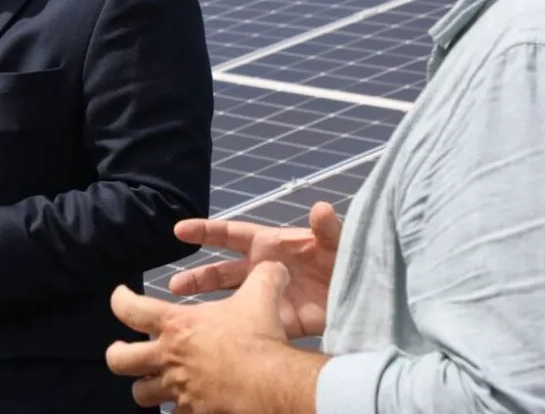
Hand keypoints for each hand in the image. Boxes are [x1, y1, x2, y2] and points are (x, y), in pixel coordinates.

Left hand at [107, 261, 324, 411]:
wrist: (272, 385)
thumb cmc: (258, 338)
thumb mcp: (261, 296)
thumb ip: (264, 276)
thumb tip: (274, 265)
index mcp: (176, 325)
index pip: (128, 309)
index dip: (119, 300)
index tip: (121, 295)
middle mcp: (168, 358)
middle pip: (119, 360)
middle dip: (117, 354)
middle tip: (123, 349)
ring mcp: (178, 390)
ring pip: (141, 394)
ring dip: (146, 387)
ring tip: (153, 381)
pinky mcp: (193, 413)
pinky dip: (177, 411)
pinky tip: (186, 405)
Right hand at [167, 201, 341, 339]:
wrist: (369, 298)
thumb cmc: (349, 259)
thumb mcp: (339, 241)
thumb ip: (328, 227)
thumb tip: (321, 207)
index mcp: (271, 245)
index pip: (231, 234)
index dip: (205, 231)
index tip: (179, 230)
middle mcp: (263, 269)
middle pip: (223, 271)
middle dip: (198, 277)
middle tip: (174, 285)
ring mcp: (269, 296)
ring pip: (231, 299)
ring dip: (209, 304)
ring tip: (183, 313)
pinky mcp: (281, 321)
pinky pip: (252, 324)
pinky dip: (235, 329)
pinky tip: (218, 336)